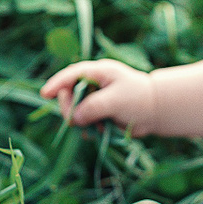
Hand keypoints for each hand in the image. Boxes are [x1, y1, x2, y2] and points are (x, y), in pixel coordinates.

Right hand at [40, 60, 156, 133]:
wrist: (157, 111)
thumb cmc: (138, 99)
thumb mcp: (114, 101)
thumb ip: (92, 107)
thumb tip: (74, 118)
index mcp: (99, 72)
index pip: (72, 74)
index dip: (57, 84)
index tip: (45, 94)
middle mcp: (95, 83)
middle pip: (70, 94)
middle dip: (70, 108)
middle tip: (75, 122)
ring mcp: (97, 97)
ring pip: (76, 109)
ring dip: (81, 120)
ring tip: (95, 126)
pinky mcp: (100, 111)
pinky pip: (85, 120)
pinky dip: (88, 127)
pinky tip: (98, 131)